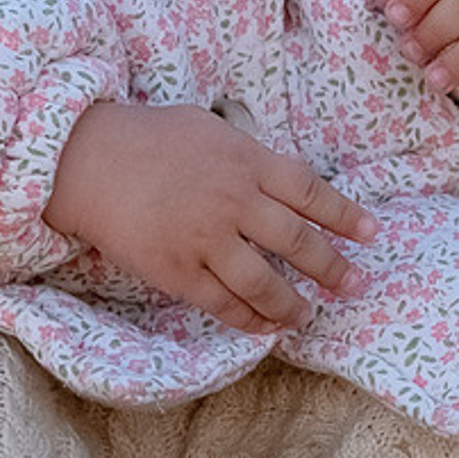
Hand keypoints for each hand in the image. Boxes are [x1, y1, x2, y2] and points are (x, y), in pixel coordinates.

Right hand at [45, 102, 378, 335]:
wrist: (87, 160)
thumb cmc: (149, 138)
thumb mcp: (211, 130)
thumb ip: (250, 157)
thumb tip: (283, 182)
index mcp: (248, 162)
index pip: (311, 193)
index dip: (345, 216)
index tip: (371, 234)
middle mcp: (235, 202)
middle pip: (298, 243)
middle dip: (332, 268)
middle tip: (353, 285)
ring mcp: (206, 239)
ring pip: (265, 284)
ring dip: (292, 305)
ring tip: (307, 316)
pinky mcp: (177, 270)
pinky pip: (223, 304)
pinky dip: (249, 319)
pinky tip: (265, 327)